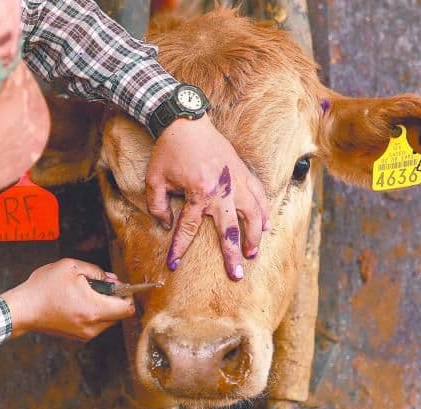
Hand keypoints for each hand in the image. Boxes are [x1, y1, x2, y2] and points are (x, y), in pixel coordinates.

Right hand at [2, 259, 134, 340]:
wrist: (22, 309)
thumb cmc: (43, 287)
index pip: (127, 308)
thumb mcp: (71, 267)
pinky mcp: (78, 337)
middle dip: (114, 298)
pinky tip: (78, 301)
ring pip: (108, 320)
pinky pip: (96, 324)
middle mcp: (92, 326)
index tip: (120, 285)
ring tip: (85, 292)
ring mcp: (85, 334)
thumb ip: (96, 271)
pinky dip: (94, 312)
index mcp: (93, 309)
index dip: (128, 294)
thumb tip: (112, 280)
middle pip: (119, 314)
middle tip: (100, 284)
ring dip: (104, 305)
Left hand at [146, 117, 268, 280]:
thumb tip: (166, 224)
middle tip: (236, 275)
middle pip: (230, 230)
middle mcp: (221, 190)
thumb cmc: (169, 150)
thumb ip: (158, 205)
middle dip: (232, 255)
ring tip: (253, 254)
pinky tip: (265, 226)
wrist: (185, 121)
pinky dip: (264, 211)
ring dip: (253, 236)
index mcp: (198, 193)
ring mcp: (235, 180)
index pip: (188, 228)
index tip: (173, 264)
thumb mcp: (154, 179)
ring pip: (252, 214)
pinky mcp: (242, 171)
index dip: (179, 247)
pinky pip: (259, 194)